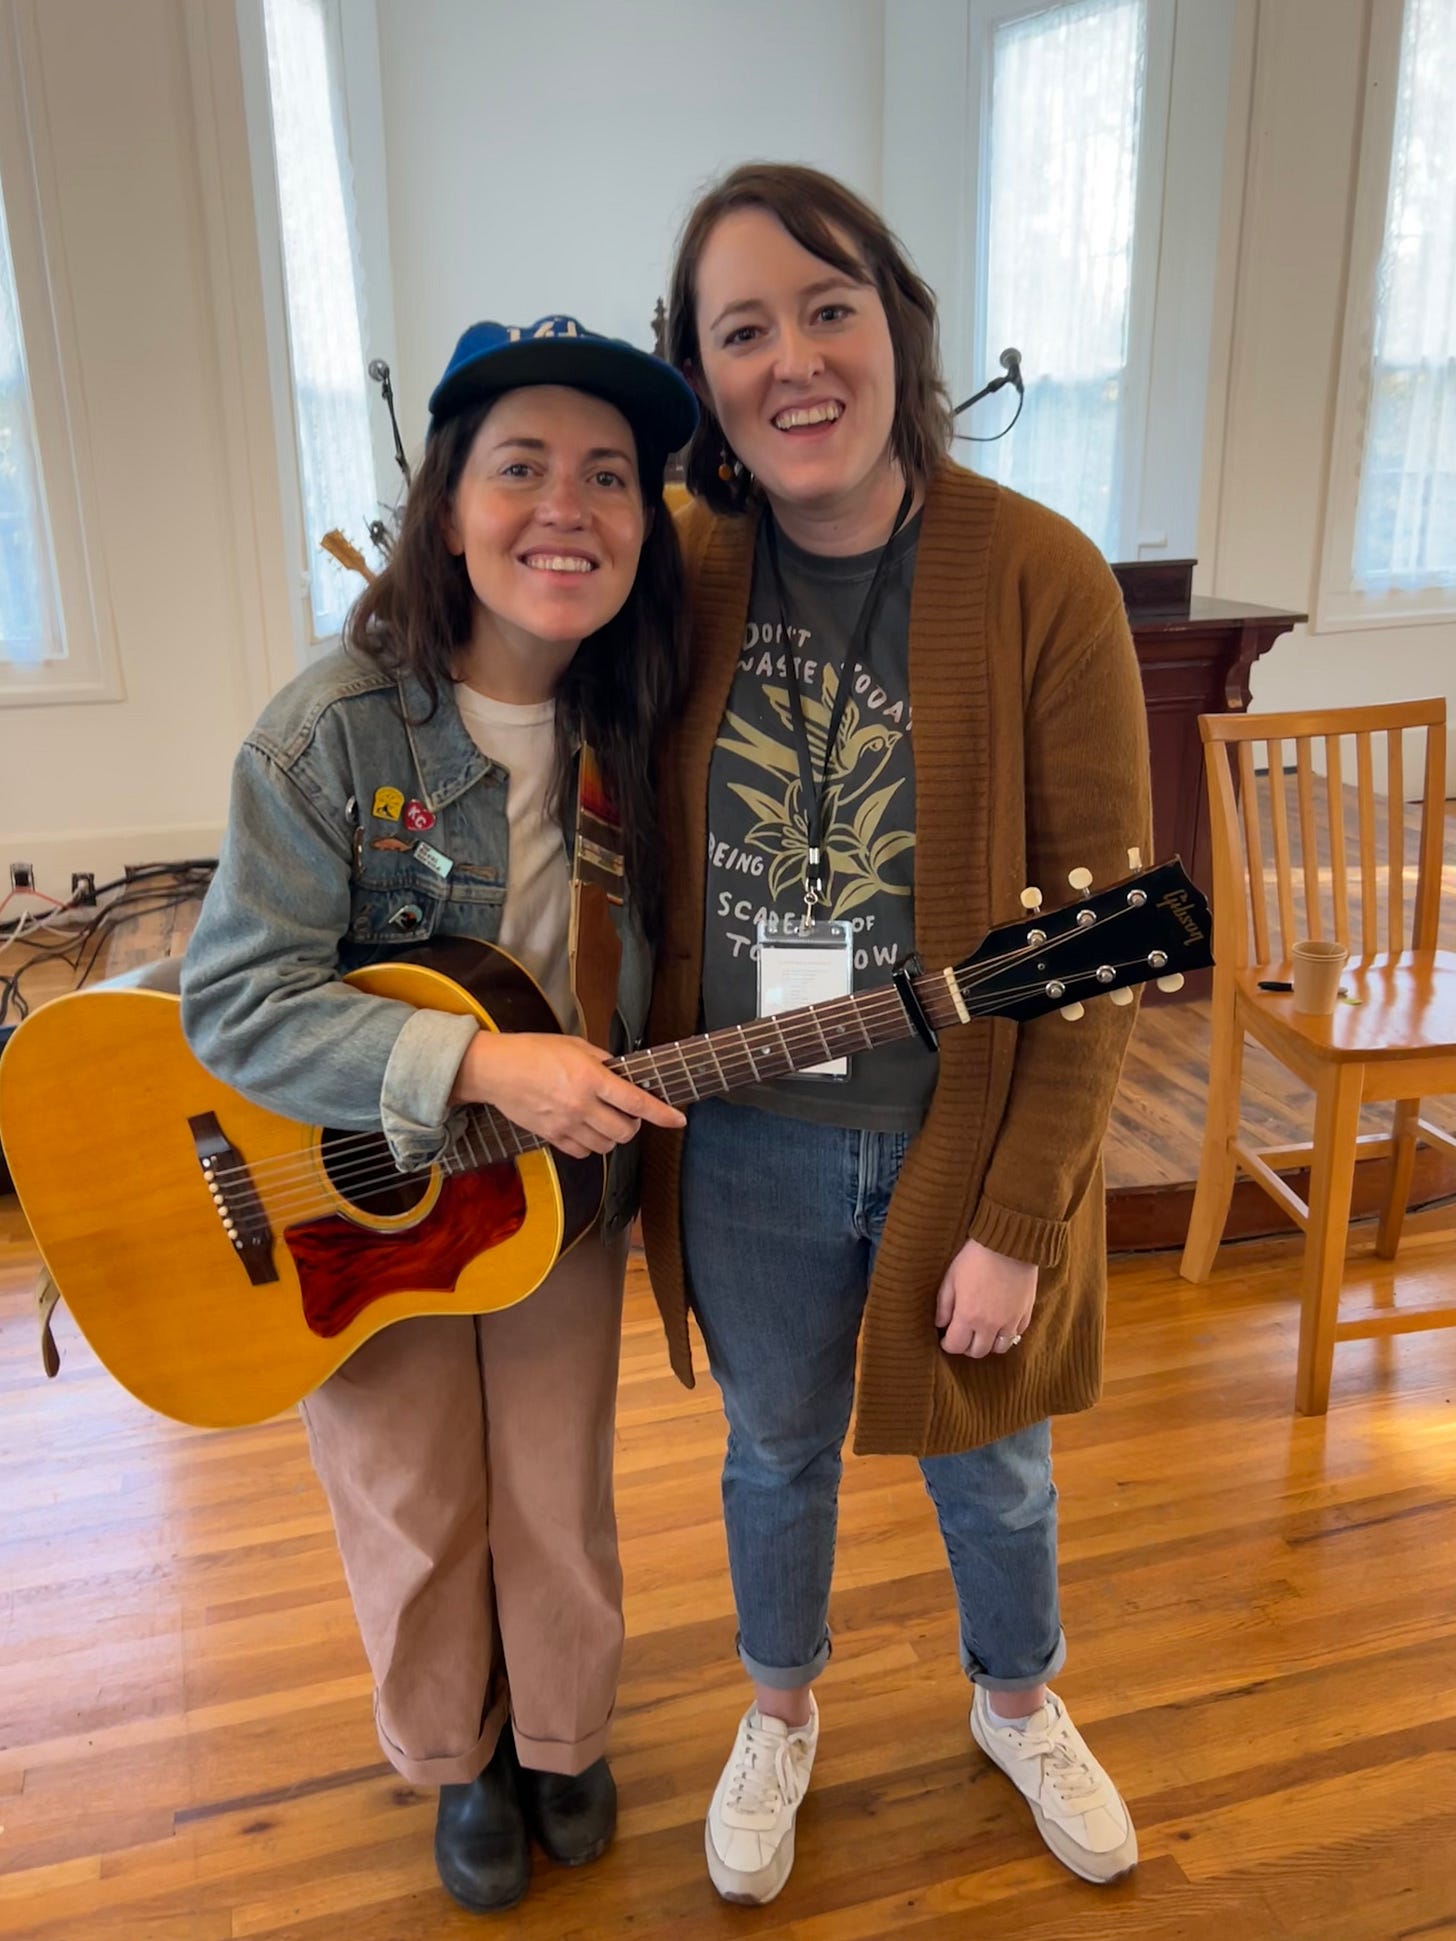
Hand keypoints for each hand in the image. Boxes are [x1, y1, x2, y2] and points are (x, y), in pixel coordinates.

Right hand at [450, 1031, 684, 1159]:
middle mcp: (582, 1105)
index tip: (678, 1120)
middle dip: (634, 1126)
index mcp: (591, 1078)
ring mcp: (566, 1124)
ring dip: (613, 1137)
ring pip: (606, 1146)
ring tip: (606, 1123)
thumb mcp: (574, 1044)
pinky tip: (585, 1132)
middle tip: (628, 1115)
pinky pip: (581, 1152)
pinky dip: (590, 1146)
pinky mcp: (551, 1136)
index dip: (663, 1114)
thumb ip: (602, 1060)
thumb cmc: (533, 1051)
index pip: (637, 1102)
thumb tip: (620, 1073)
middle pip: (625, 1131)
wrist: (495, 1070)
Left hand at [934, 1237, 1037, 1358]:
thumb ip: (944, 1305)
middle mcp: (990, 1324)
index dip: (948, 1345)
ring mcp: (1011, 1321)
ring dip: (989, 1344)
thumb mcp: (951, 1278)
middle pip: (978, 1352)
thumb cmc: (975, 1258)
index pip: (956, 1346)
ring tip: (983, 1333)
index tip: (945, 1339)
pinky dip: (1007, 1333)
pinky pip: (1017, 1334)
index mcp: (968, 1316)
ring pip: (1000, 1348)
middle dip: (967, 1347)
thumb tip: (940, 1324)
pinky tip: (1001, 1323)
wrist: (1008, 1243)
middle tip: (963, 1336)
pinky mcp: (1026, 1313)